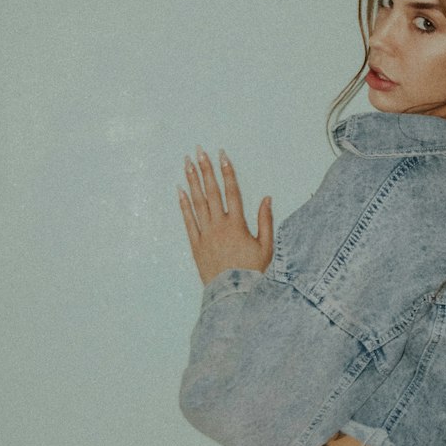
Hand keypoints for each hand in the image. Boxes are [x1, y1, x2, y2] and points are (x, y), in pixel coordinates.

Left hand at [178, 147, 273, 283]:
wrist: (233, 294)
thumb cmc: (252, 272)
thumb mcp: (266, 247)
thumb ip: (266, 221)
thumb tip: (266, 198)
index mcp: (237, 225)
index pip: (232, 192)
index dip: (227, 172)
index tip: (222, 155)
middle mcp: (219, 226)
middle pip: (211, 192)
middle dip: (205, 169)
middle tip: (199, 151)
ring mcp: (205, 235)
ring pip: (197, 203)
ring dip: (192, 181)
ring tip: (187, 163)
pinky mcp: (196, 245)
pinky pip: (188, 221)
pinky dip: (183, 205)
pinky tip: (179, 190)